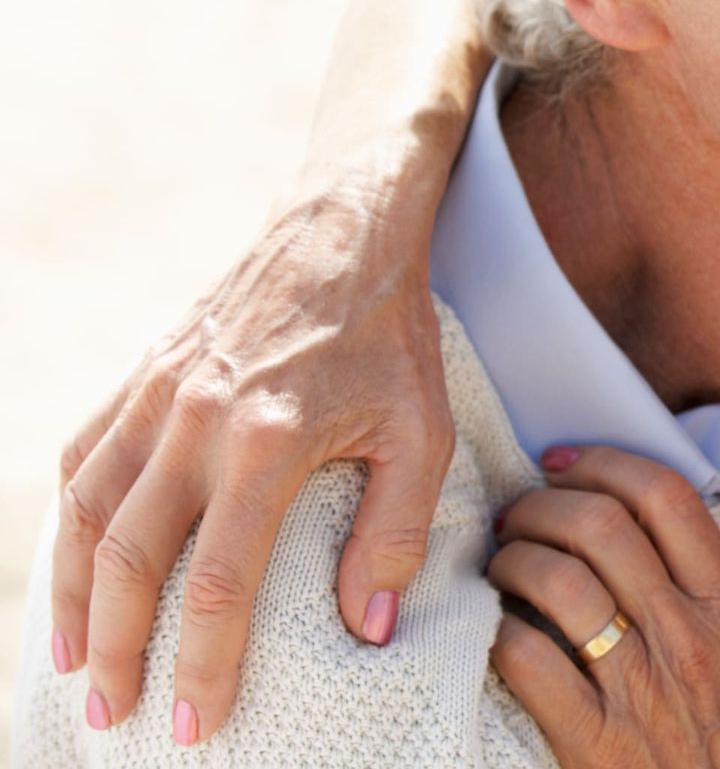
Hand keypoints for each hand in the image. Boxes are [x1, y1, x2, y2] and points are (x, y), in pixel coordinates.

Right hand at [51, 141, 455, 744]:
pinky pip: (82, 457)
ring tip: (75, 663)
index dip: (200, 662)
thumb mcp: (423, 432)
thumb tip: (367, 626)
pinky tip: (72, 568)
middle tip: (116, 713)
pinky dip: (67, 521)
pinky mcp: (141, 373)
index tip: (193, 723)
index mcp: (265, 440)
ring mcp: (157, 394)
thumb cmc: (392, 335)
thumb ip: (395, 531)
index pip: (217, 582)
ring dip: (70, 597)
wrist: (344, 230)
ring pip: (83, 513)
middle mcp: (195, 420)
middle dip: (116, 649)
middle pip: (126, 560)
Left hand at [488, 449, 719, 768]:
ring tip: (500, 563)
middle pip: (602, 528)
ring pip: (559, 584)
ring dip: (514, 560)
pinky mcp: (592, 740)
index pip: (666, 498)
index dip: (605, 463)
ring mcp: (639, 688)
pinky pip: (529, 663)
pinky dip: (499, 632)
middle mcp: (686, 636)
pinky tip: (494, 627)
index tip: (563, 463)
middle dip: (543, 505)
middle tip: (518, 512)